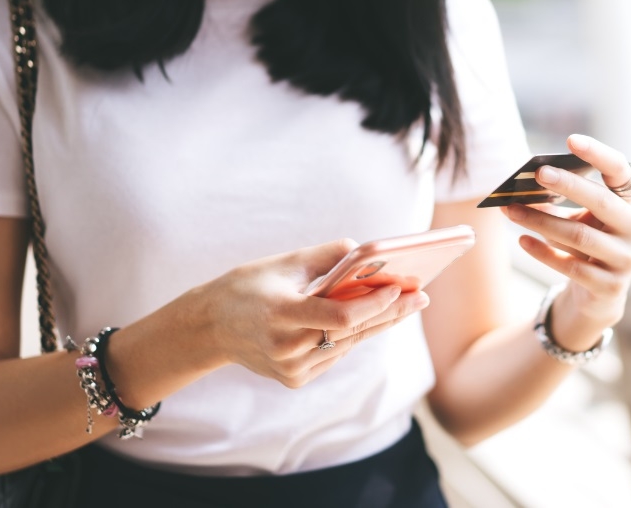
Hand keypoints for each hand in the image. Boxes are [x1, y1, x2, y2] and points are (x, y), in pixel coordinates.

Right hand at [198, 239, 429, 387]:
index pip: (340, 316)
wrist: (209, 327)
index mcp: (280, 313)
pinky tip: (370, 320)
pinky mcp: (294, 380)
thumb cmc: (247, 286)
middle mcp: (286, 347)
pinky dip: (352, 337)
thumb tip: (367, 251)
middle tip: (421, 296)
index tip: (400, 288)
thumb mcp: (282, 262)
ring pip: (348, 345)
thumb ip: (326, 256)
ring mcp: (290, 369)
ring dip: (377, 324)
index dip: (373, 303)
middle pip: (352, 332)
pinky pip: (335, 355)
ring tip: (407, 304)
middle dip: (390, 312)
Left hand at [501, 135, 630, 344]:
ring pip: (580, 235)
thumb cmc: (585, 242)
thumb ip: (556, 201)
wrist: (598, 294)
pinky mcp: (610, 286)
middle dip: (569, 185)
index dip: (598, 154)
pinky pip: (572, 267)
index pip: (621, 171)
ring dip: (542, 221)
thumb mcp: (576, 217)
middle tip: (537, 173)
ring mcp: (627, 259)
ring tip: (510, 210)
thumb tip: (520, 187)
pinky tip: (522, 240)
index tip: (570, 140)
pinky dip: (543, 252)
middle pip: (602, 201)